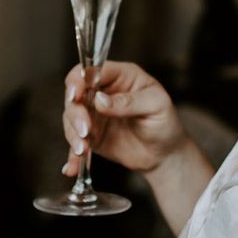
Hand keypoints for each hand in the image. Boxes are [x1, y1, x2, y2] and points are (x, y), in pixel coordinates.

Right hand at [61, 61, 186, 177]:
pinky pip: (75, 141)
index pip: (94, 70)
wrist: (164, 153)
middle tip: (85, 131)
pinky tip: (72, 167)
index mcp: (122, 76)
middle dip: (75, 112)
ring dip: (73, 133)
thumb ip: (129, 102)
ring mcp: (95, 113)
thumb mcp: (156, 106)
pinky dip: (72, 154)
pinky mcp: (91, 135)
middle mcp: (105, 92)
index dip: (80, 80)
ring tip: (84, 150)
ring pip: (71, 117)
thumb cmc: (165, 122)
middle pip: (76, 93)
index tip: (76, 96)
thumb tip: (100, 100)